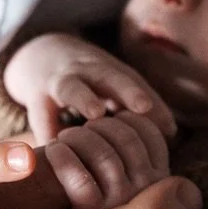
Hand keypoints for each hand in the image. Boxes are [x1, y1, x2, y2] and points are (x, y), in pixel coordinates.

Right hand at [4, 32, 175, 144]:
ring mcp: (60, 82)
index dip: (149, 99)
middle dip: (127, 89)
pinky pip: (41, 116)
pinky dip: (47, 133)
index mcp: (110, 72)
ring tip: (96, 113)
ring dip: (85, 97)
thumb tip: (171, 132)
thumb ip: (141, 107)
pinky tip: (56, 152)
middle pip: (109, 76)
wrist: (40, 56)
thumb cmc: (89, 81)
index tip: (164, 121)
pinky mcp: (36, 98)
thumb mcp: (114, 86)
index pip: (134, 83)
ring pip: (72, 87)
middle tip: (143, 105)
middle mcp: (88, 72)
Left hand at [46, 112, 170, 208]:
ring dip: (78, 138)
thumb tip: (135, 109)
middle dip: (99, 126)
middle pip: (127, 138)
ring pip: (104, 154)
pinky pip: (80, 178)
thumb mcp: (123, 176)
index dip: (125, 118)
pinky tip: (54, 151)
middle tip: (78, 131)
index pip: (150, 133)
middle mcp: (145, 192)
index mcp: (158, 179)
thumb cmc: (91, 199)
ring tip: (63, 140)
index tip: (104, 122)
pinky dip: (63, 157)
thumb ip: (130, 151)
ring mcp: (120, 204)